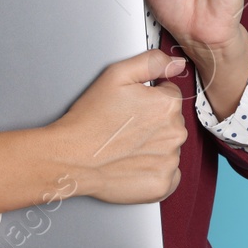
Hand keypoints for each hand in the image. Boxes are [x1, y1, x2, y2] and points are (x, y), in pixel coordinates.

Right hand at [42, 48, 188, 203]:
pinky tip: (135, 164)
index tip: (132, 108)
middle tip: (126, 127)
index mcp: (168, 105)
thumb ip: (152, 62)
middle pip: (173, 122)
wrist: (70, 157)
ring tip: (126, 147)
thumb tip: (177, 64)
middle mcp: (175, 133)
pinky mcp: (162, 185)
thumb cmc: (89, 119)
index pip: (171, 95)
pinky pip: (170, 174)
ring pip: (170, 147)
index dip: (150, 99)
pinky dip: (156, 171)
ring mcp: (170, 161)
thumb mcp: (116, 75)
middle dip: (154, 122)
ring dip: (155, 146)